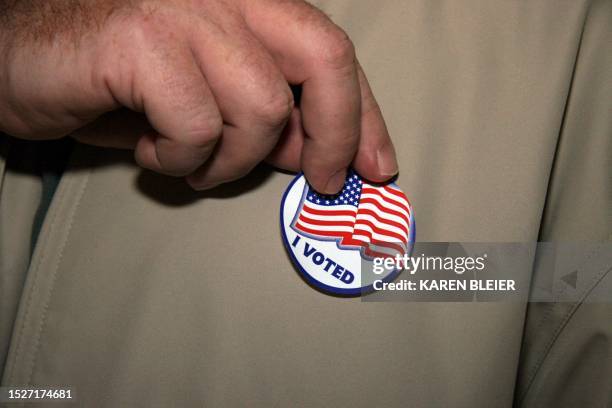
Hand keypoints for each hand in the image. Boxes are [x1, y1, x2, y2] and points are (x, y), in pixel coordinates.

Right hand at [0, 0, 397, 192]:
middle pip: (322, 57)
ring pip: (260, 108)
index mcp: (247, 2)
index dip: (364, 113)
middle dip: (335, 133)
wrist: (20, 58)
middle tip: (320, 180)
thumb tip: (313, 150)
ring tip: (192, 161)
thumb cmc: (115, 81)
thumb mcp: (206, 103)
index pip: (330, 50)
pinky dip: (181, 158)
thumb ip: (263, 120)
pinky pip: (198, 125)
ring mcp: (184, 9)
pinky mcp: (141, 38)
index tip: (377, 163)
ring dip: (231, 160)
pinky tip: (153, 150)